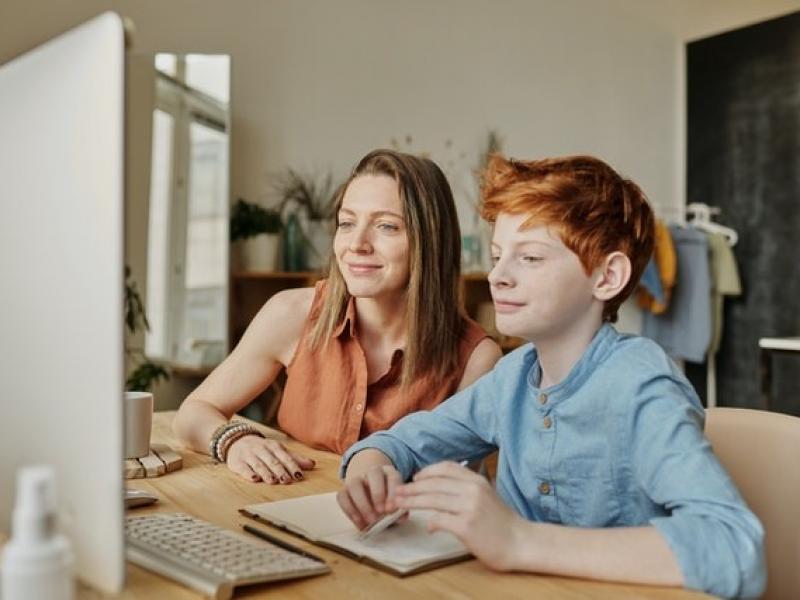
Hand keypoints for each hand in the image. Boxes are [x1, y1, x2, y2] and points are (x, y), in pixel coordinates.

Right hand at [226, 435, 314, 483]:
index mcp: (273, 446)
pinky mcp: (237, 461)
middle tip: (287, 480)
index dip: (292, 466)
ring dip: (266, 473)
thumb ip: (294, 458)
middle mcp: (261, 449)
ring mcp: (249, 455)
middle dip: (280, 471)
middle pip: (272, 461)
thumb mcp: (278, 450)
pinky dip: (249, 473)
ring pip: (259, 464)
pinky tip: (254, 478)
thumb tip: (312, 464)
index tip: (299, 475)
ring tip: (272, 481)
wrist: (236, 440)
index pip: (284, 457)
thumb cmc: (262, 448)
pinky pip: (243, 467)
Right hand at [337, 464, 405, 530]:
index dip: (393, 493)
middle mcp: (372, 472)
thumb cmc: (386, 501)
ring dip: (362, 503)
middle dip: (377, 493)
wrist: (369, 493)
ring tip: (370, 520)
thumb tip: (402, 517)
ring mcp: (357, 479)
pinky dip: (350, 510)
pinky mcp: (344, 490)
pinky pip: (342, 496)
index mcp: (389, 472)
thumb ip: (399, 510)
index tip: (392, 510)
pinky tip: (359, 522)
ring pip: (355, 484)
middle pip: (374, 473)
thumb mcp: (395, 503)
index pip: (393, 477)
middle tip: (381, 512)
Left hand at [393, 461, 522, 570]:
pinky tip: (428, 527)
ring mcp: (469, 507)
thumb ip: (464, 489)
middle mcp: (472, 489)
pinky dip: (430, 522)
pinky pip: (439, 520)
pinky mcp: (466, 526)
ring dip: (413, 501)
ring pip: (433, 499)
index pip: (445, 468)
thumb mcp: (485, 496)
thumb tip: (438, 491)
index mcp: (476, 480)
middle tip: (397, 492)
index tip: (414, 479)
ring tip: (400, 504)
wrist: (520, 542)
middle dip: (412, 488)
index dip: (426, 472)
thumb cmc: (502, 522)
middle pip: (434, 483)